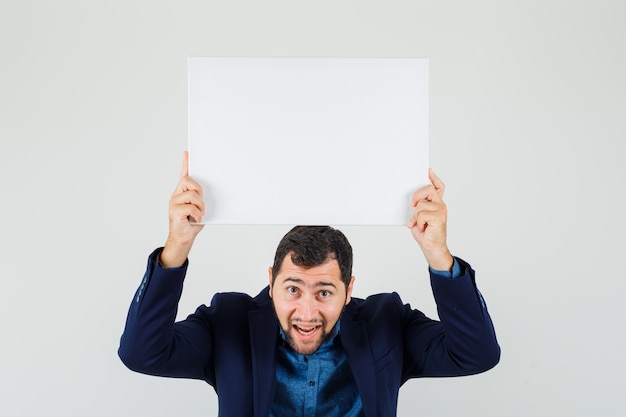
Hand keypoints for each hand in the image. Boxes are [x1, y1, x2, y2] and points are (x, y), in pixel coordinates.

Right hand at [160, 151, 204, 267]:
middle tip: (202, 202)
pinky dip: (197, 213)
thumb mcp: (199, 207)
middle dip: (198, 190)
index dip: (185, 163)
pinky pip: (189, 206)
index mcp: (183, 192)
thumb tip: (207, 192)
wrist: (184, 238)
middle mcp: (176, 195)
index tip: (187, 153)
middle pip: (187, 180)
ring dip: (200, 205)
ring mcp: (174, 202)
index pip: (184, 174)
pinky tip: (196, 218)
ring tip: (200, 213)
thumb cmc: (191, 223)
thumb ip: (201, 198)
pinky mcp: (174, 211)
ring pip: (191, 194)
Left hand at [407, 169, 452, 270]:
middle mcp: (440, 205)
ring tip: (420, 224)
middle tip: (412, 205)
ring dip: (415, 216)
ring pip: (420, 204)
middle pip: (428, 189)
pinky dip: (418, 221)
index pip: (438, 187)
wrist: (432, 248)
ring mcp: (441, 210)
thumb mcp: (419, 217)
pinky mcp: (439, 216)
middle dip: (416, 195)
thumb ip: (418, 207)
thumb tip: (412, 201)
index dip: (433, 178)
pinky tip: (423, 228)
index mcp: (436, 204)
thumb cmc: (426, 234)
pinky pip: (421, 213)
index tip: (428, 170)